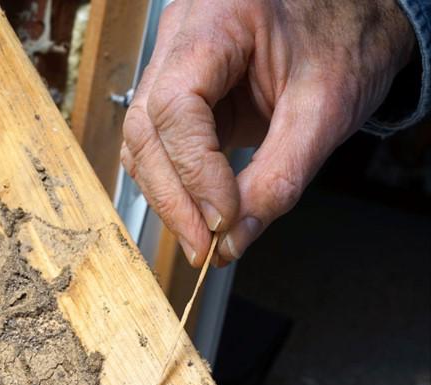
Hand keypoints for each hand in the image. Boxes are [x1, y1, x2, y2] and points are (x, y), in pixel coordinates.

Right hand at [121, 0, 414, 266]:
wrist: (354, 20)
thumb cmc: (345, 40)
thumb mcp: (325, 111)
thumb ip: (279, 179)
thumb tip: (234, 238)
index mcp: (219, 17)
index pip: (176, 106)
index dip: (194, 171)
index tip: (221, 219)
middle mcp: (183, 34)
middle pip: (147, 128)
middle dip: (174, 196)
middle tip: (204, 247)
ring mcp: (175, 62)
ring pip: (144, 143)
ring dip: (170, 198)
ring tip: (204, 240)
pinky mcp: (182, 93)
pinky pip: (160, 147)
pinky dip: (177, 187)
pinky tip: (200, 216)